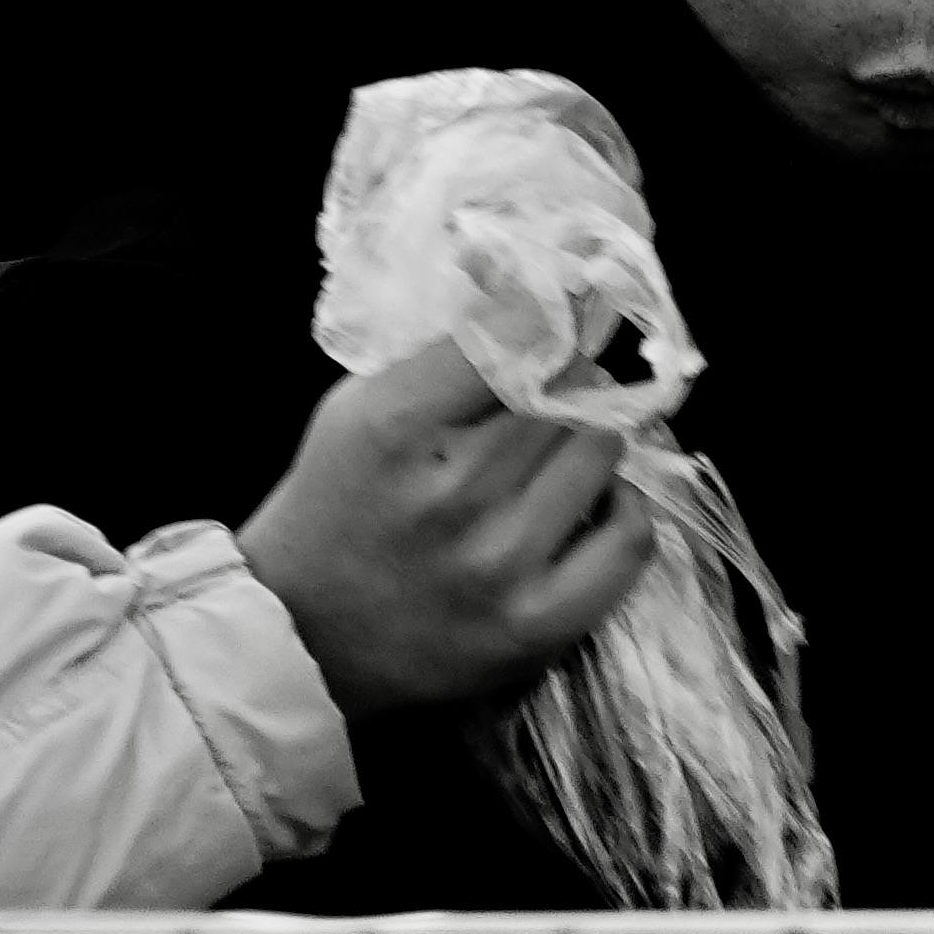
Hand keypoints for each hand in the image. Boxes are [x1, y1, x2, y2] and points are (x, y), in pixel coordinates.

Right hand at [235, 337, 655, 720]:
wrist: (306, 637)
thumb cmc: (335, 502)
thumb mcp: (360, 405)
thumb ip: (440, 355)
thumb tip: (531, 296)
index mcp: (400, 423)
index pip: (515, 334)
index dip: (554, 308)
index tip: (574, 296)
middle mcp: (458, 490)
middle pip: (566, 389)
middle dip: (568, 371)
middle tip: (559, 375)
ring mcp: (504, 563)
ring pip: (602, 450)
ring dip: (593, 432)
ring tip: (566, 438)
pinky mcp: (537, 625)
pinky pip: (628, 542)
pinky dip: (625, 506)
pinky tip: (598, 497)